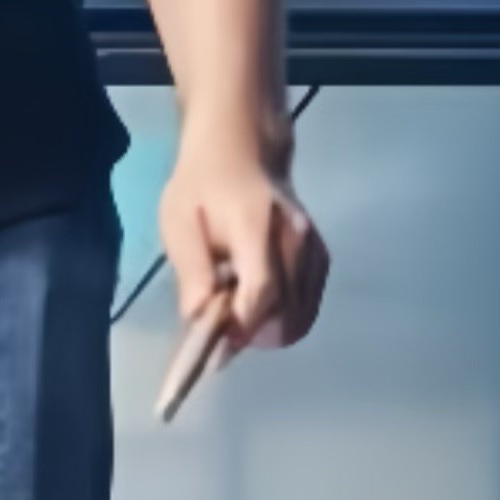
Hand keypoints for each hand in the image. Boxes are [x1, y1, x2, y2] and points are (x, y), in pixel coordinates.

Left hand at [156, 132, 331, 355]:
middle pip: (288, 308)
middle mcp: (296, 237)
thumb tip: (200, 318)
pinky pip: (311, 301)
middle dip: (253, 333)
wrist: (241, 150)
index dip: (241, 326)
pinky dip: (288, 316)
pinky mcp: (320, 253)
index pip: (262, 290)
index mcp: (257, 226)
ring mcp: (314, 245)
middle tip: (221, 331)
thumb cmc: (202, 187)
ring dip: (271, 328)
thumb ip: (192, 271)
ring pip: (303, 311)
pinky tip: (261, 306)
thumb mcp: (179, 223)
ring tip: (238, 315)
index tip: (216, 349)